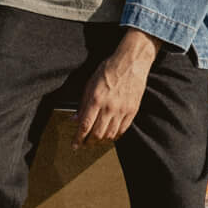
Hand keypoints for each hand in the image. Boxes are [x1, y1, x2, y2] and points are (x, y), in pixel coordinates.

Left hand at [74, 28, 161, 147]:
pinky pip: (123, 129)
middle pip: (97, 134)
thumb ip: (83, 103)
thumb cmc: (108, 70)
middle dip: (89, 142)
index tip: (74, 145)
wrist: (131, 62)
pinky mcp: (132, 110)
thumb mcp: (90, 84)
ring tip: (96, 141)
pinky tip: (110, 135)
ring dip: (101, 141)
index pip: (85, 126)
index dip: (78, 138)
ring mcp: (122, 110)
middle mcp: (109, 107)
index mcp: (96, 100)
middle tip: (84, 144)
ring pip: (110, 134)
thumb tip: (75, 119)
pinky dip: (115, 135)